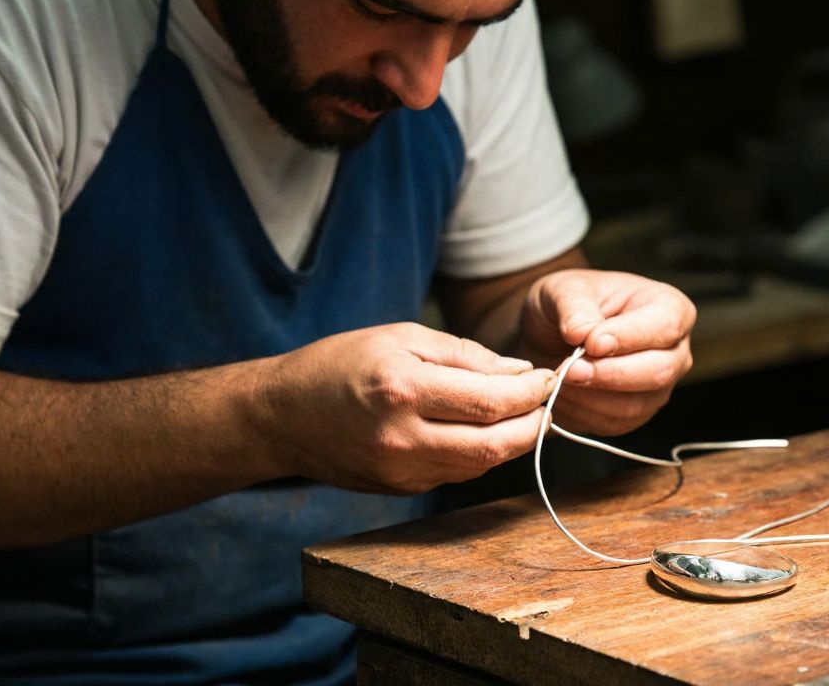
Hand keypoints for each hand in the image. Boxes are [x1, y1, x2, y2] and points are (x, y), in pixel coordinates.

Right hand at [260, 323, 555, 494]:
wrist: (281, 416)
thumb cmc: (339, 364)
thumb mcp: (400, 338)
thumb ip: (463, 355)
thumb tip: (518, 372)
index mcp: (403, 390)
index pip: (491, 402)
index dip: (530, 392)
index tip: (548, 377)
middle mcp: (403, 439)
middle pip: (494, 445)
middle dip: (532, 424)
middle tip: (546, 401)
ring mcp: (401, 472)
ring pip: (479, 465)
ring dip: (511, 442)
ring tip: (523, 415)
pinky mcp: (400, 490)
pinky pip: (455, 473)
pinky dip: (479, 453)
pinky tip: (484, 431)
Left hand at [520, 270, 695, 435]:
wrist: (549, 335)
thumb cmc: (567, 304)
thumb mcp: (563, 289)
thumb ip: (575, 307)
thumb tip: (583, 333)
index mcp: (669, 307)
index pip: (665, 326)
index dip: (629, 337)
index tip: (591, 342)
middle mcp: (674, 351)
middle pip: (659, 371)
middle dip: (609, 374)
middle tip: (570, 368)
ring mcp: (658, 387)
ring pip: (635, 404)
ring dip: (589, 396)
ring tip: (558, 377)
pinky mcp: (636, 414)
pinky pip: (614, 423)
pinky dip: (581, 411)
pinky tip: (562, 392)